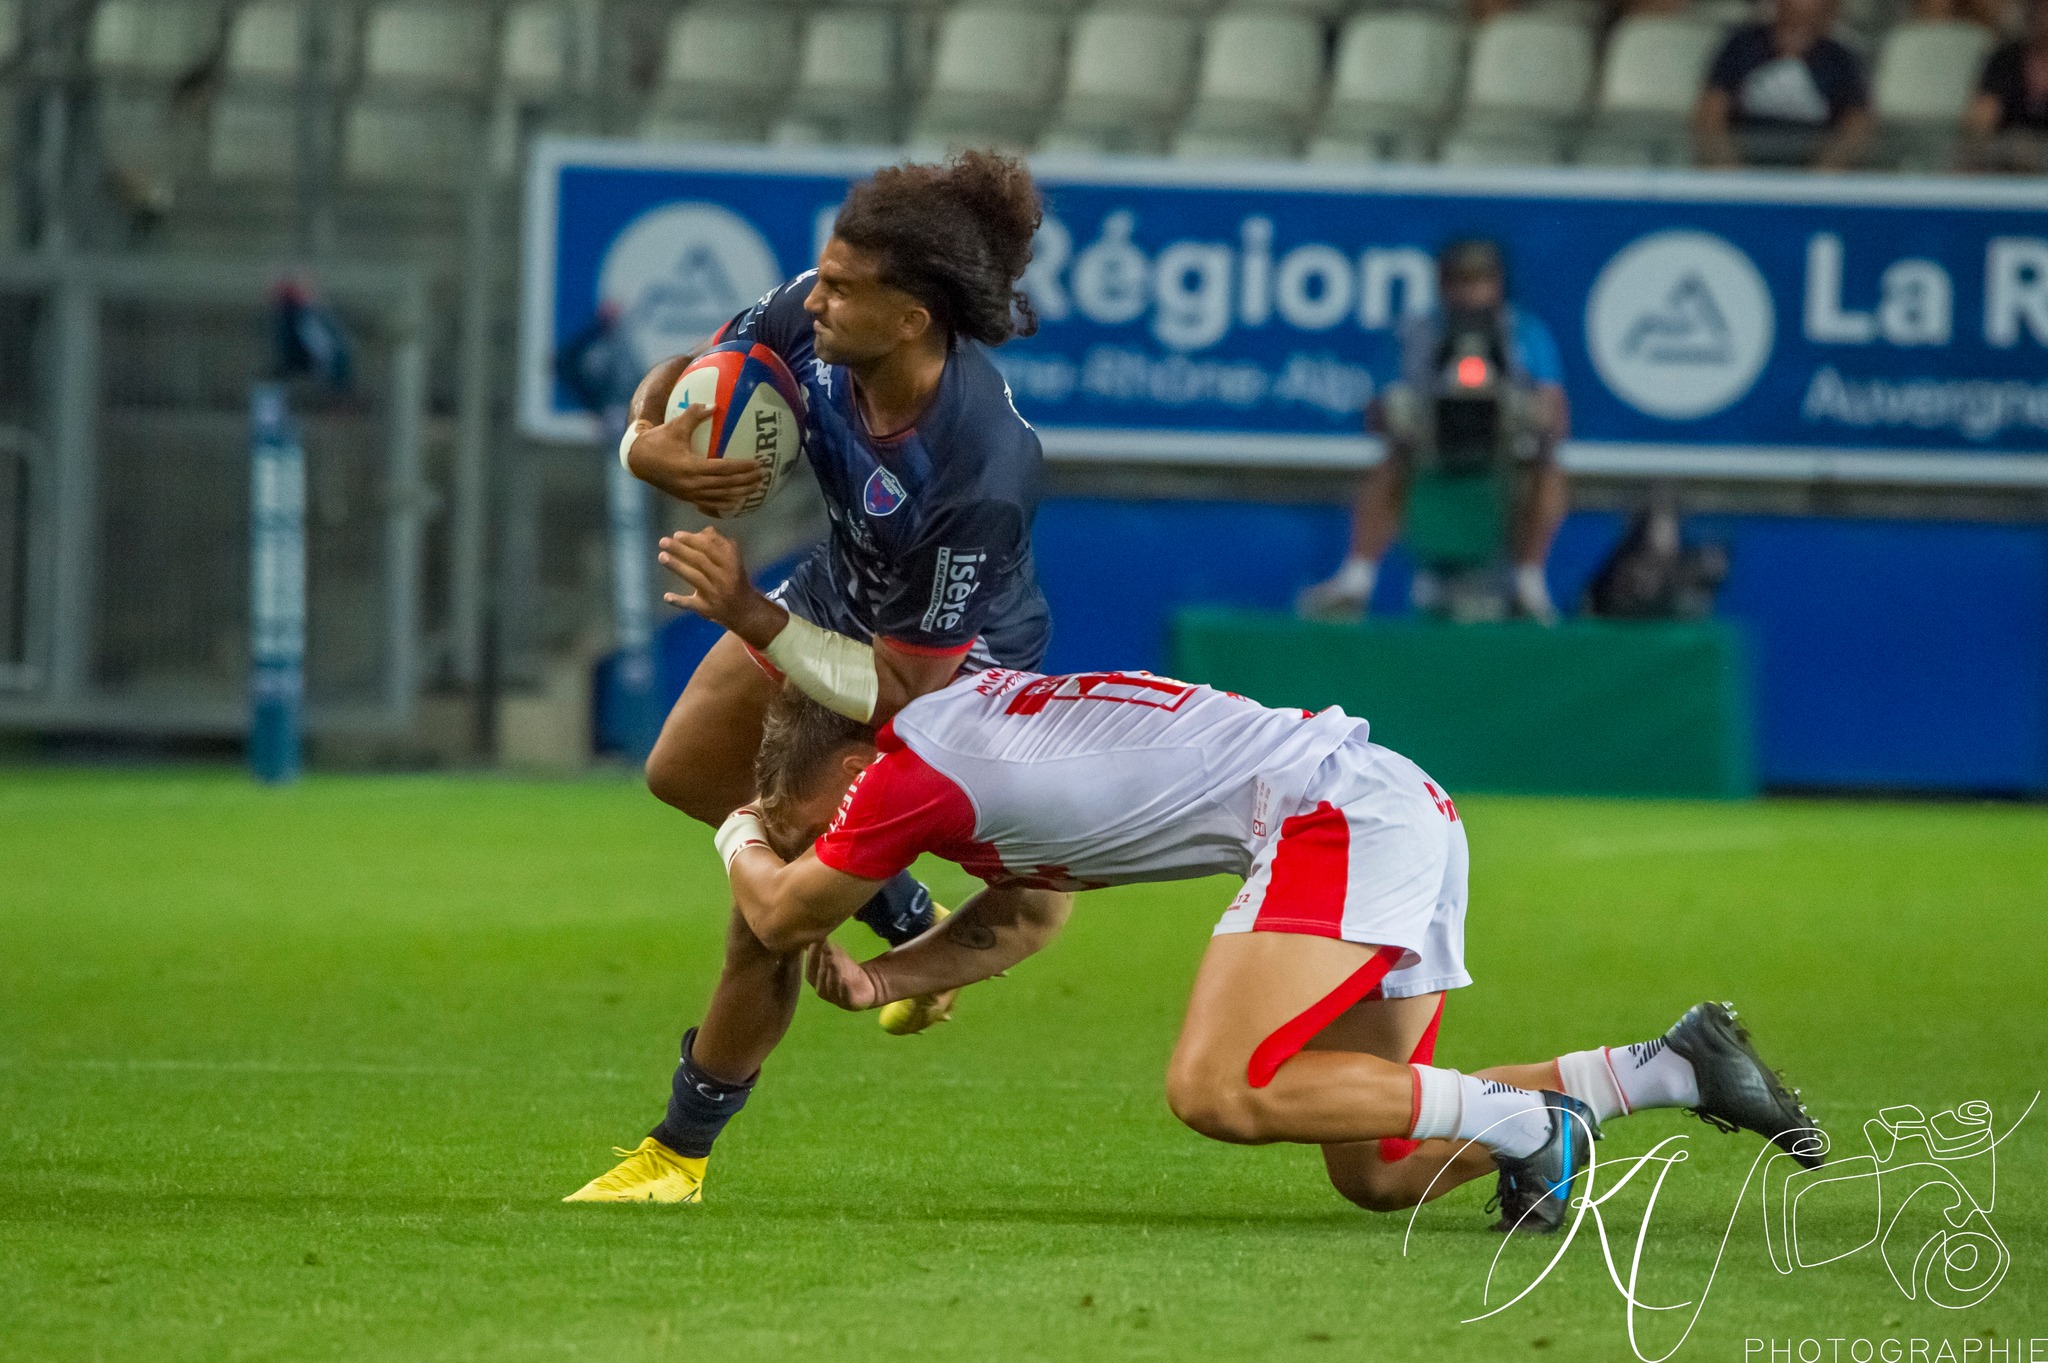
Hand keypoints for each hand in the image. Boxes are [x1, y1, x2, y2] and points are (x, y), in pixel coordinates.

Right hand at [624, 406, 764, 516]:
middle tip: (764, 476)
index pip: (723, 469)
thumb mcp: (675, 426)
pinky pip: (709, 503)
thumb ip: (694, 414)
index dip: (742, 468)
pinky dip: (724, 503)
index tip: (758, 463)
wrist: (637, 461)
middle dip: (746, 481)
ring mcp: (689, 494)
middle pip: (726, 486)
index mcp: (690, 467)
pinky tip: (736, 502)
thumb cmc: (657, 441)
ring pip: (720, 497)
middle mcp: (692, 484)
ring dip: (740, 493)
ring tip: (756, 489)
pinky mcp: (687, 498)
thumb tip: (714, 405)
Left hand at [658, 527, 786, 645]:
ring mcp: (714, 593)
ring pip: (695, 578)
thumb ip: (720, 544)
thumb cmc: (733, 578)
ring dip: (677, 567)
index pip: (711, 548)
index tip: (677, 534)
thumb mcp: (733, 560)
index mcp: (731, 562)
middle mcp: (724, 577)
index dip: (693, 540)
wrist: (743, 609)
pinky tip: (666, 596)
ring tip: (662, 556)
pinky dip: (679, 601)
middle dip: (681, 550)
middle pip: (700, 561)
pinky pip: (691, 604)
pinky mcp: (706, 608)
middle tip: (663, 541)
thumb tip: (705, 530)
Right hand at [806, 940, 885, 1010]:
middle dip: (822, 962)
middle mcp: (822, 990)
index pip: (810, 968)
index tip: (818, 942)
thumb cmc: (846, 970)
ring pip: (831, 985)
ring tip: (833, 959)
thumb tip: (815, 931)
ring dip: (831, 972)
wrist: (866, 986)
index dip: (812, 956)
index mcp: (815, 980)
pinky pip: (845, 996)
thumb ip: (825, 946)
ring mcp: (835, 998)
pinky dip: (844, 989)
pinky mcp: (850, 1003)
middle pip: (820, 976)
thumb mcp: (835, 956)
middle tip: (826, 948)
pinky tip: (845, 980)